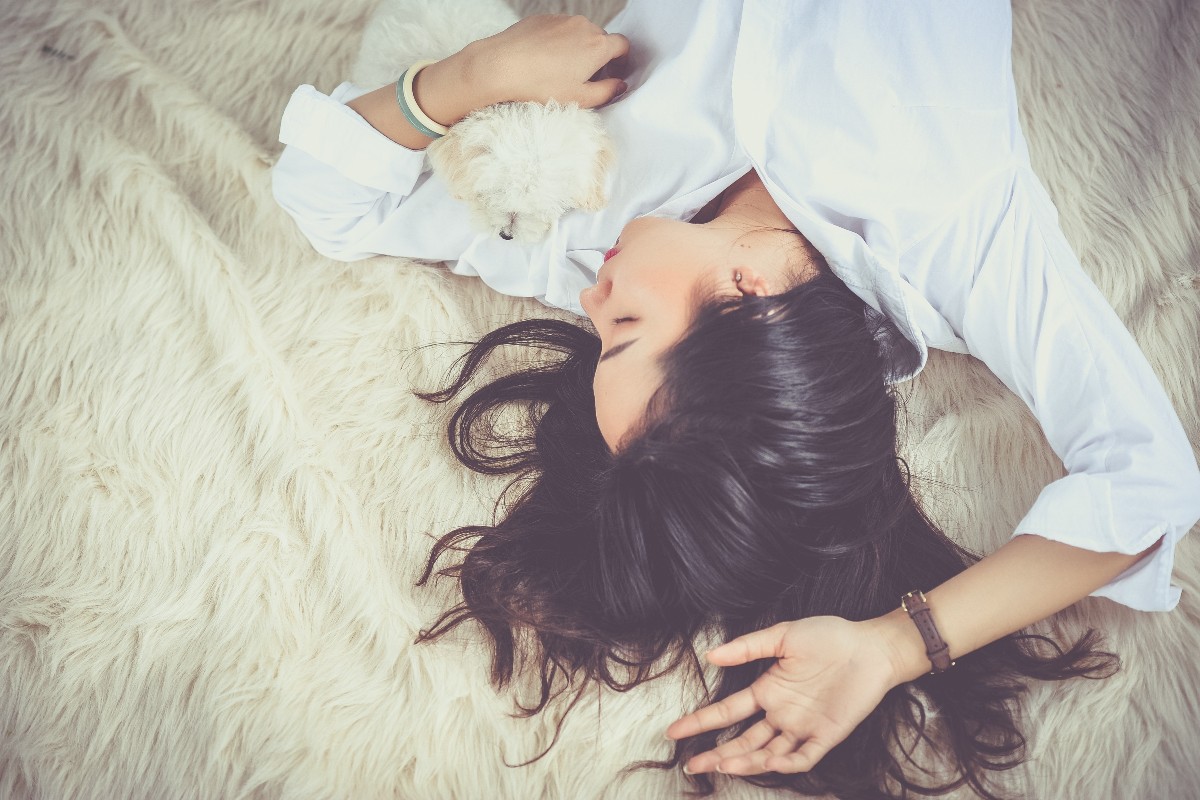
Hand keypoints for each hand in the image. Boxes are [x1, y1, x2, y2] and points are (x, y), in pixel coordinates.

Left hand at [465, 14, 630, 107]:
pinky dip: (559, 41)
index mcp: (598, 45)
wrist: (502, 65)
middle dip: (599, 55)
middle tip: (585, 77)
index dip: (622, 60)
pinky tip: (544, 59)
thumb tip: (620, 85)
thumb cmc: (541, 85)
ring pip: (580, 32)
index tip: (613, 73)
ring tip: (561, 69)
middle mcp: (584, 26)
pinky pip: (560, 28)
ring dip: (578, 47)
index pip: (623, 45)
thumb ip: (607, 92)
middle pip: (601, 38)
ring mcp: (563, 19)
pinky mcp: (543, 18)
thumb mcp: (580, 98)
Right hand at [665, 616, 903, 775]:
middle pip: (743, 740)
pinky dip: (786, 764)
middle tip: (692, 765)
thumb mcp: (784, 635)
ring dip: (746, 760)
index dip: (701, 722)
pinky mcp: (827, 735)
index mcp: (768, 689)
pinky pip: (803, 757)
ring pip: (768, 753)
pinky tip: (769, 762)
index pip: (728, 711)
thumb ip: (749, 647)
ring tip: (722, 764)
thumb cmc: (829, 636)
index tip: (674, 731)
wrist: (871, 647)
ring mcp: (803, 726)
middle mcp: (781, 713)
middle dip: (716, 753)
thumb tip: (712, 655)